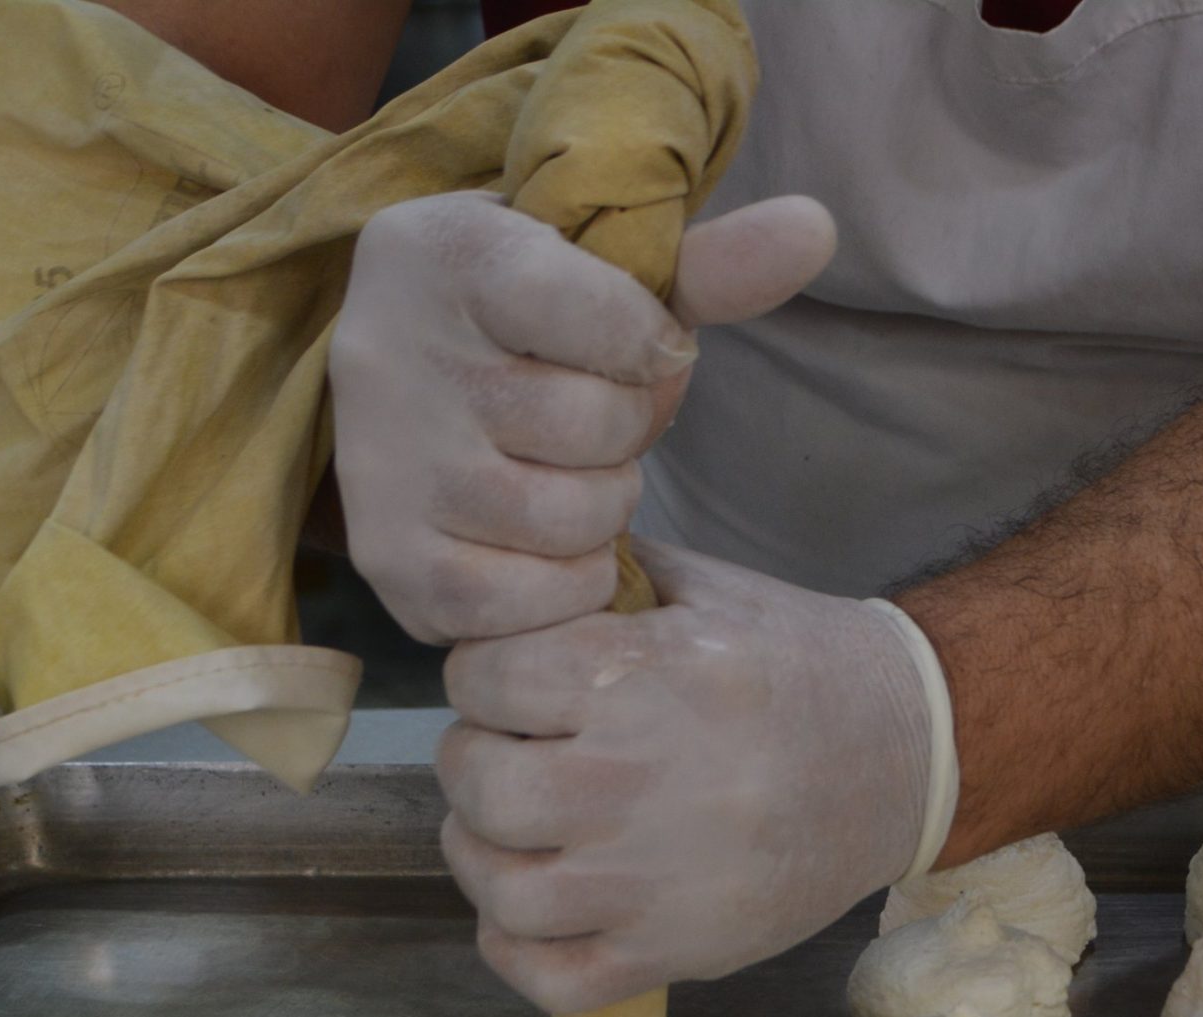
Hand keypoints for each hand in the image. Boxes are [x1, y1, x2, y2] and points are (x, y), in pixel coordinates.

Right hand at [327, 192, 835, 642]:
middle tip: (589, 419)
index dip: (653, 348)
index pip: (616, 319)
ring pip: (570, 518)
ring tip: (563, 474)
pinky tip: (543, 541)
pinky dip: (563, 583)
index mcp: (450, 251)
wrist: (409, 380)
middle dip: (627, 432)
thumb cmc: (527, 323)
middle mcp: (394, 353)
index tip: (631, 343)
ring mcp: (385, 464)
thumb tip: (817, 229)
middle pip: (600, 426)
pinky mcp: (388, 559)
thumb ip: (710, 263)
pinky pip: (524, 601)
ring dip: (600, 510)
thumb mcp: (604, 273)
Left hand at [437, 541, 955, 1011]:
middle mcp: (637, 779)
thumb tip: (518, 571)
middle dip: (473, 762)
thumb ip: (607, 578)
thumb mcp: (709, 589)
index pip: (481, 679)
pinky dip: (516, 953)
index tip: (509, 685)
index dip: (483, 676)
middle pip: (480, 785)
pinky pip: (554, 977)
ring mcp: (655, 878)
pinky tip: (527, 913)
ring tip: (509, 832)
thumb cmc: (801, 666)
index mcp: (639, 676)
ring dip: (484, 857)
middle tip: (503, 754)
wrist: (907, 754)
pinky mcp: (679, 948)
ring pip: (502, 890)